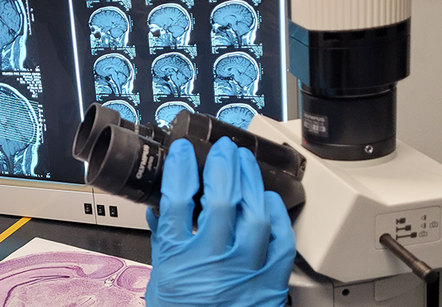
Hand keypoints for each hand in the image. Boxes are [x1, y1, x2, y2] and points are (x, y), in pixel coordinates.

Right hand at [145, 137, 295, 306]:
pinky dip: (277, 215)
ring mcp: (244, 270)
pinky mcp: (270, 281)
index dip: (181, 166)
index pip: (177, 198)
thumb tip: (160, 209)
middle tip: (224, 149)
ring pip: (255, 213)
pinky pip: (281, 240)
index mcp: (178, 257)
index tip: (183, 150)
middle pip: (221, 198)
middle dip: (223, 165)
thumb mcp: (162, 277)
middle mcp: (212, 260)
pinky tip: (269, 200)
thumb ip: (164, 239)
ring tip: (245, 164)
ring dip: (251, 181)